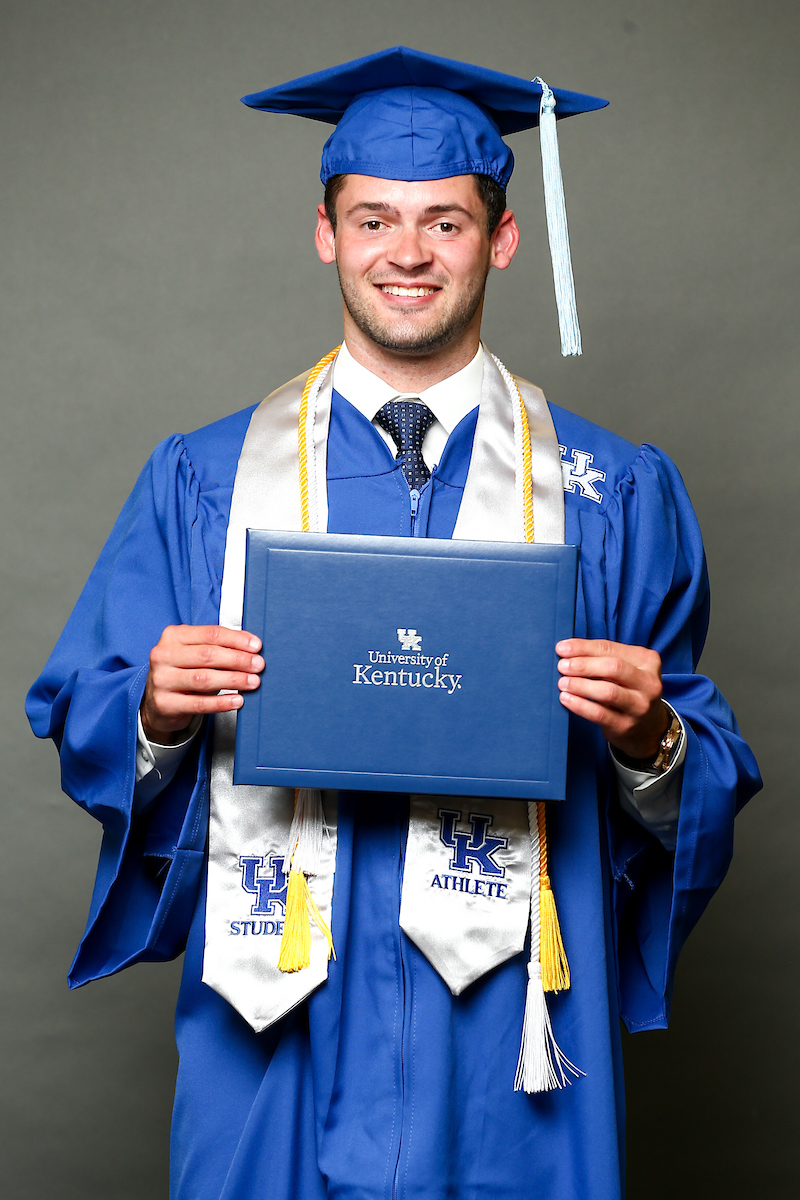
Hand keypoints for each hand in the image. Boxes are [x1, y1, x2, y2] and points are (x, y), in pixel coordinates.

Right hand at [141, 625, 263, 743]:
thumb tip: (251, 650)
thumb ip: (216, 647)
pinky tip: (236, 700)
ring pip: (204, 678)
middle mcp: (164, 655)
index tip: (256, 646)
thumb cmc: (181, 673)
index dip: (237, 639)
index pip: (210, 634)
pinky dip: (221, 702)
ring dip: (233, 679)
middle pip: (208, 655)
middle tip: (258, 665)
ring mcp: (161, 680)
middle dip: (238, 659)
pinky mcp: (165, 703)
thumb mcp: (193, 654)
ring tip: (252, 682)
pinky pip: (199, 703)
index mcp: (173, 636)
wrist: (156, 703)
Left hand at [555, 638, 669, 759]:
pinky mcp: (627, 726)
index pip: (610, 649)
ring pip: (608, 692)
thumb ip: (601, 657)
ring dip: (580, 685)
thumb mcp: (624, 669)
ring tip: (563, 683)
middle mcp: (649, 683)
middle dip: (583, 665)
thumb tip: (566, 650)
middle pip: (613, 668)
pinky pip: (600, 714)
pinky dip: (580, 705)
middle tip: (562, 666)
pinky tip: (566, 699)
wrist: (648, 726)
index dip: (583, 648)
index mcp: (647, 661)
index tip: (562, 648)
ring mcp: (640, 706)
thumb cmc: (628, 689)